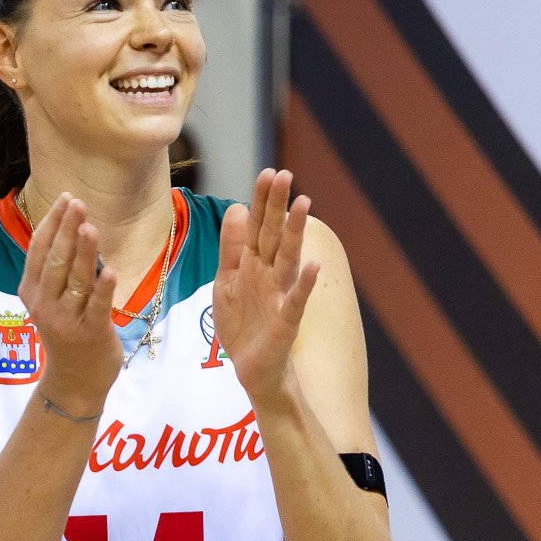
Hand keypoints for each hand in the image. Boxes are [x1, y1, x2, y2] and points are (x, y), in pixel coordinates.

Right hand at [17, 194, 121, 415]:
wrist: (74, 380)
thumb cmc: (67, 331)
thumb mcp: (52, 300)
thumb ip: (59, 269)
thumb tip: (76, 227)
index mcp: (31, 291)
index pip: (39, 250)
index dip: (52, 223)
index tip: (66, 198)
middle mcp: (44, 304)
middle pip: (56, 261)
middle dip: (66, 230)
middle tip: (77, 203)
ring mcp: (66, 320)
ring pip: (75, 281)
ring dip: (83, 253)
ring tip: (89, 227)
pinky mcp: (91, 333)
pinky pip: (97, 307)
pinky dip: (103, 289)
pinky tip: (111, 271)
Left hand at [213, 168, 321, 401]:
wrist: (251, 368)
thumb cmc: (242, 323)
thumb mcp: (226, 281)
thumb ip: (230, 247)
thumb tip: (236, 208)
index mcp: (252, 264)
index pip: (258, 226)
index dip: (262, 200)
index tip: (268, 172)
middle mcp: (269, 274)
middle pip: (274, 234)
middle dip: (278, 206)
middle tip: (285, 174)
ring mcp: (280, 295)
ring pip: (288, 258)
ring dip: (295, 232)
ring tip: (304, 204)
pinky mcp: (287, 321)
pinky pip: (297, 299)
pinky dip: (306, 283)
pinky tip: (314, 264)